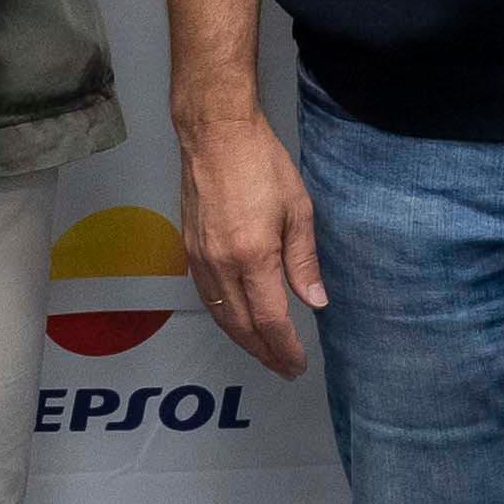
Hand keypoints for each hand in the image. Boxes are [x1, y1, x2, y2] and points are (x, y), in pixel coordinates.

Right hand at [177, 103, 324, 375]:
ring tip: (264, 353)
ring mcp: (200, 258)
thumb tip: (315, 301)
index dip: (285, 348)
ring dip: (243, 340)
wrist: (215, 135)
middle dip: (264, 353)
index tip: (297, 363)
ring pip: (221, 315)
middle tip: (283, 368)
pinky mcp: (188, 249)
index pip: (270, 320)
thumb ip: (304, 261)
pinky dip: (224, 317)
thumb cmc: (261, 164)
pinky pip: (207, 296)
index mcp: (252, 256)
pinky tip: (237, 321)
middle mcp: (221, 264)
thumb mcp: (298, 210)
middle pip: (242, 327)